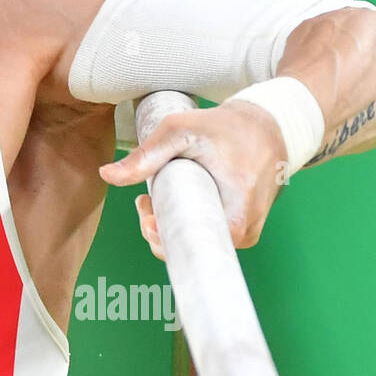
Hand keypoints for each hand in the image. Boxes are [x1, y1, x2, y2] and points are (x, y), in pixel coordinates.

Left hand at [97, 100, 288, 259]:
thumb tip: (107, 175)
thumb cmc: (226, 128)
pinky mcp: (244, 228)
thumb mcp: (181, 131)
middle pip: (193, 249)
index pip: (196, 248)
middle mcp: (247, 231)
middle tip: (146, 200)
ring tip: (156, 196)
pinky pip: (208, 236)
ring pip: (199, 244)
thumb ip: (145, 155)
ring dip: (171, 224)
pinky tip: (175, 202)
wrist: (268, 126)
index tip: (147, 217)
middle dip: (160, 229)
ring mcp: (247, 232)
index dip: (163, 239)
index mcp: (238, 213)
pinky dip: (187, 222)